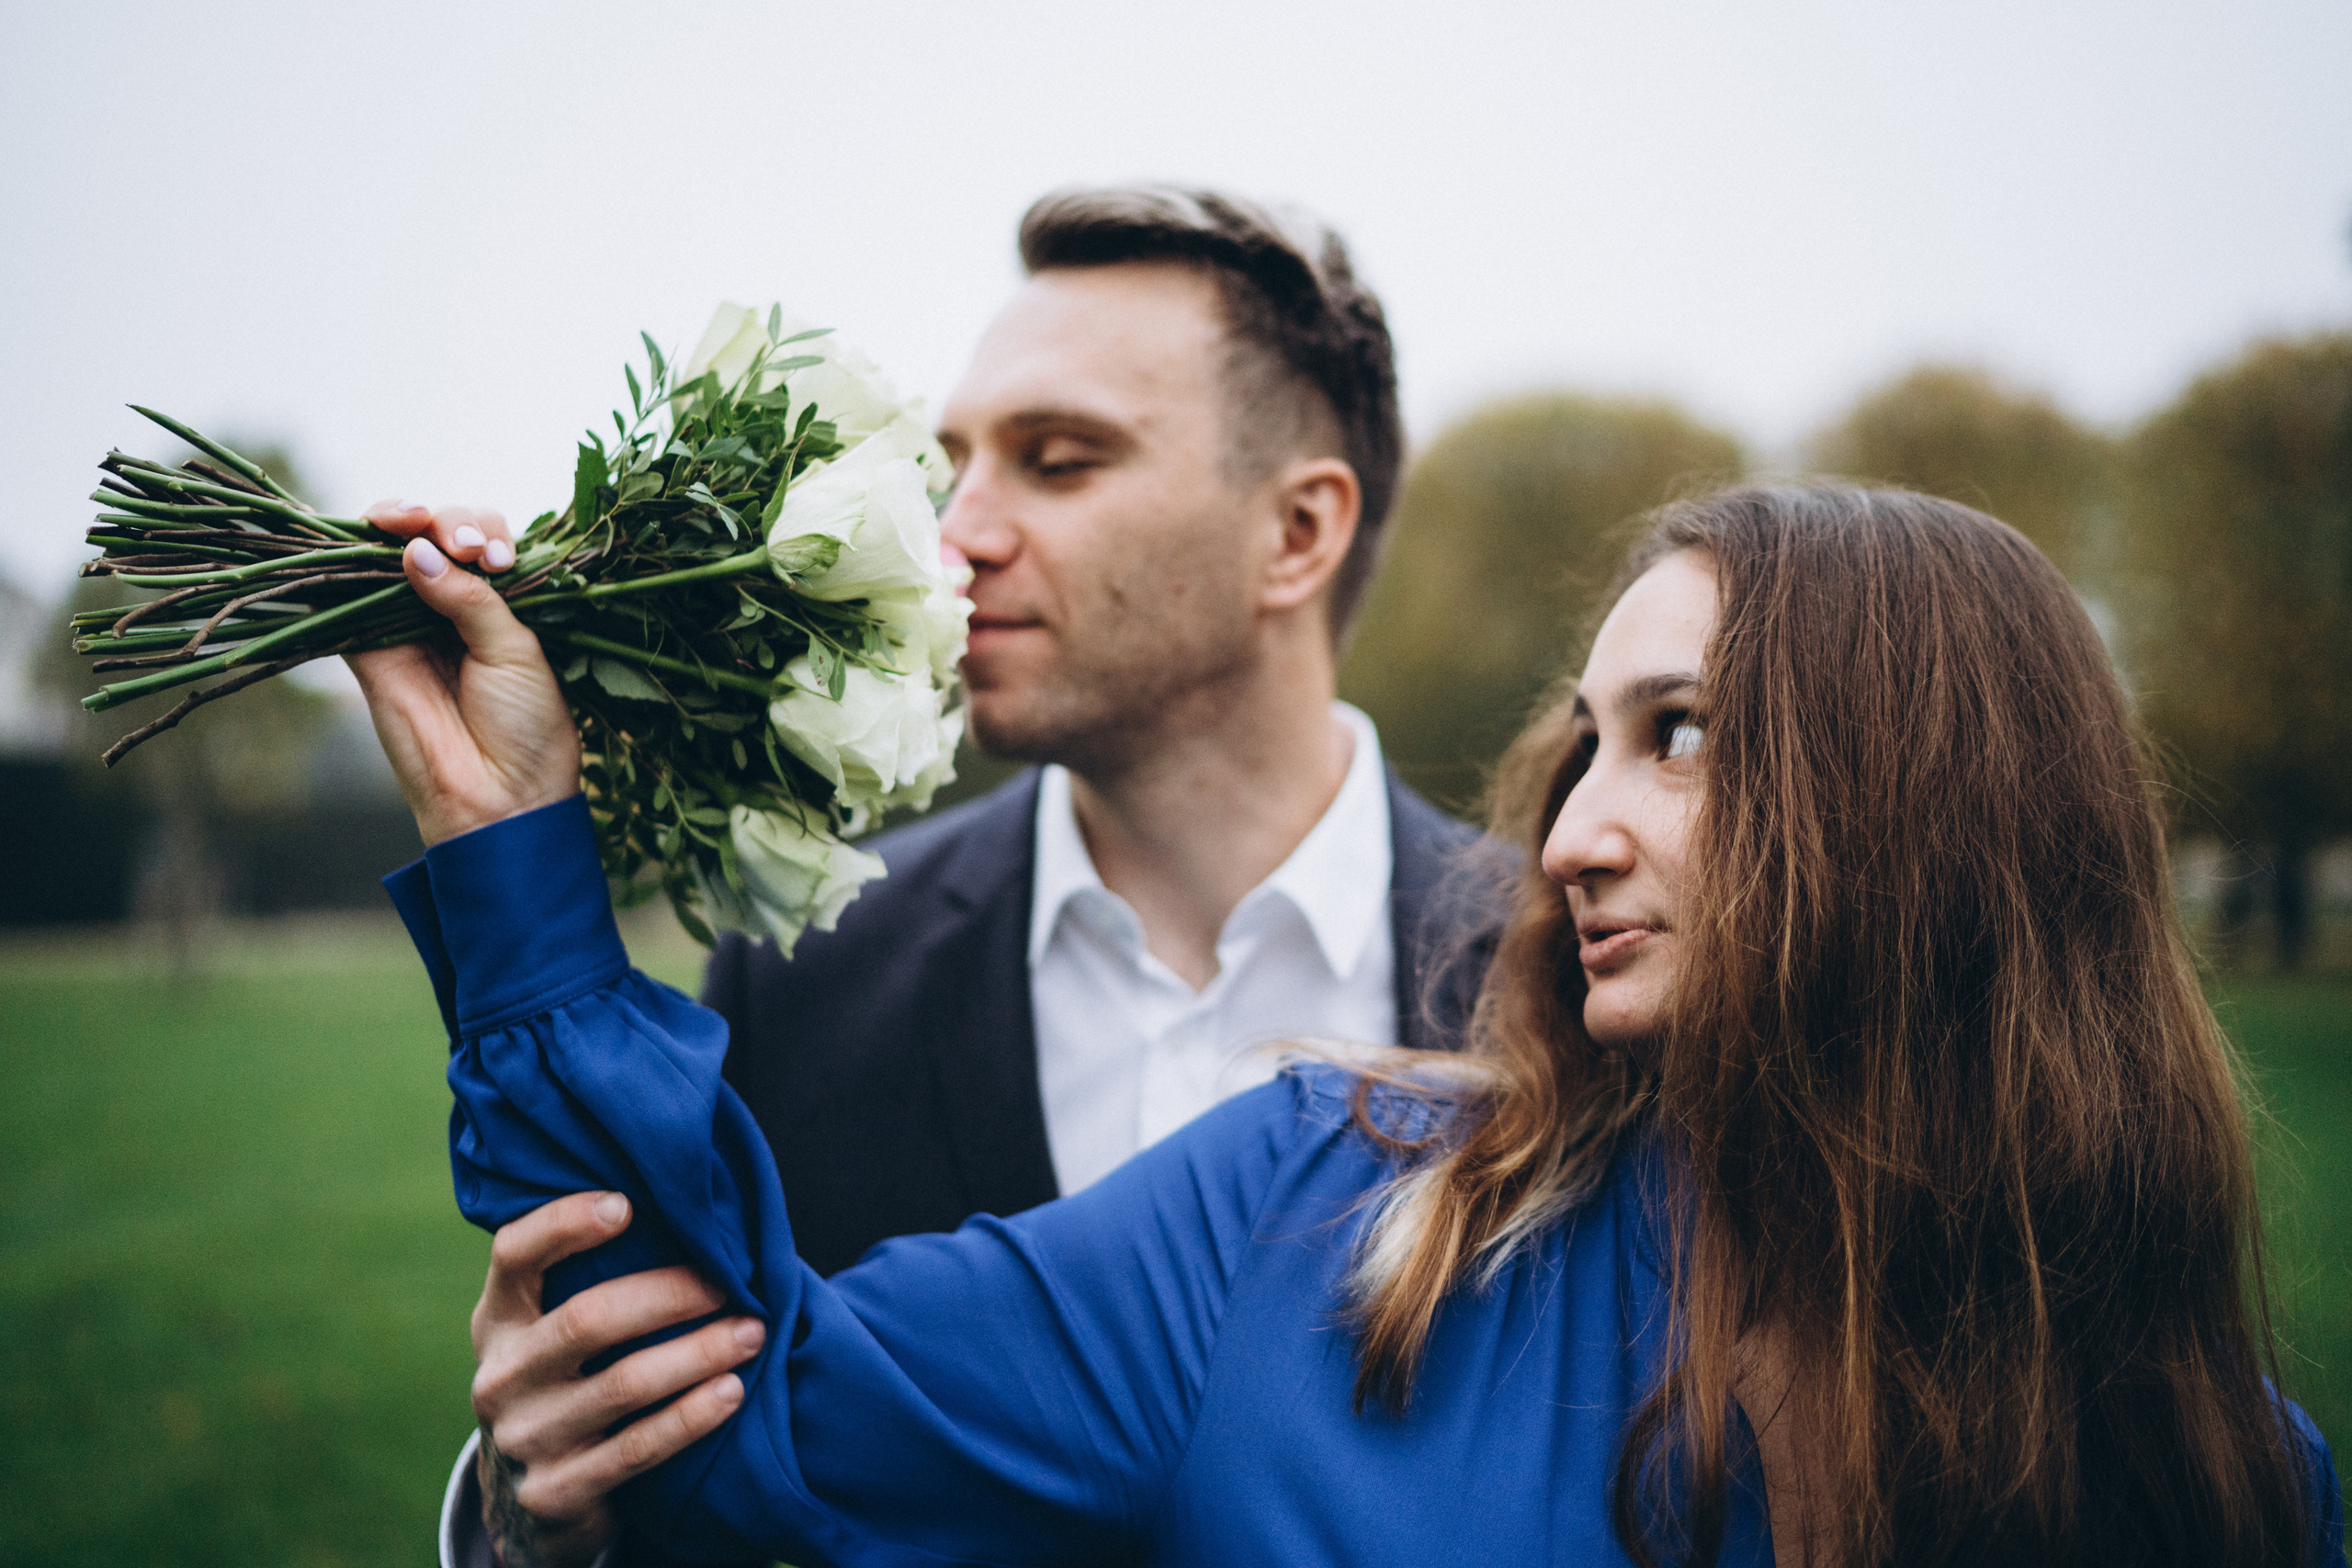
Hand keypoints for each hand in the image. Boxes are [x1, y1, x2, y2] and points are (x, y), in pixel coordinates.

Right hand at [347, 501, 580, 845]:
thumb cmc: (524, 725)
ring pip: (392, 550)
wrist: (496, 794)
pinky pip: (347, 591)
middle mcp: (451, 606)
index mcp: (499, 605)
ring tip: (414, 523)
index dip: (485, 533)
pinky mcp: (366, 644)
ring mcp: (406, 621)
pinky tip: (370, 531)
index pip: (484, 541)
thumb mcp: (514, 650)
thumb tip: (416, 550)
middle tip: (468, 550)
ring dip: (401, 521)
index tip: (497, 561)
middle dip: (449, 523)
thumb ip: (471, 597)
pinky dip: (351, 554)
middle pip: (438, 535)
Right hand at [469, 1192, 765, 1567]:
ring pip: (624, 1384)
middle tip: (729, 1283)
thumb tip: (686, 1211)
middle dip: (668, 1294)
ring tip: (752, 1332)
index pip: (514, 1254)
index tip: (627, 1204)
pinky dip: (691, 1416)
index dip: (563, 1224)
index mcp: (499, 1318)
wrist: (533, 1496)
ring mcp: (525, 1437)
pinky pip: (636, 1448)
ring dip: (699, 1352)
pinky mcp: (555, 1491)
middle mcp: (502, 1376)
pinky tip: (732, 1391)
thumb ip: (589, 1277)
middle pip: (586, 1319)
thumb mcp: (552, 1328)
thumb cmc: (570, 1379)